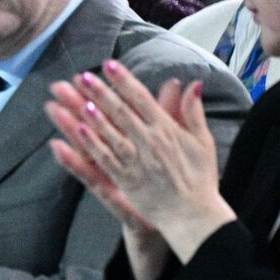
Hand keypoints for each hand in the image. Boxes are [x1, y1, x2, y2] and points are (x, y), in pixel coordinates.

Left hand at [45, 60, 234, 262]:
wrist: (193, 215)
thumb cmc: (199, 177)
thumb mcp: (202, 141)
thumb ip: (193, 111)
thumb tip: (193, 83)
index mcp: (167, 130)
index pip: (142, 99)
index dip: (124, 81)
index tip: (109, 65)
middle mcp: (150, 143)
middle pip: (121, 113)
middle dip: (101, 93)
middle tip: (83, 76)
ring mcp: (136, 162)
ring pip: (110, 134)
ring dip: (93, 116)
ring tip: (77, 99)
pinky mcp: (126, 179)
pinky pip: (105, 159)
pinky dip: (92, 144)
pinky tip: (79, 130)